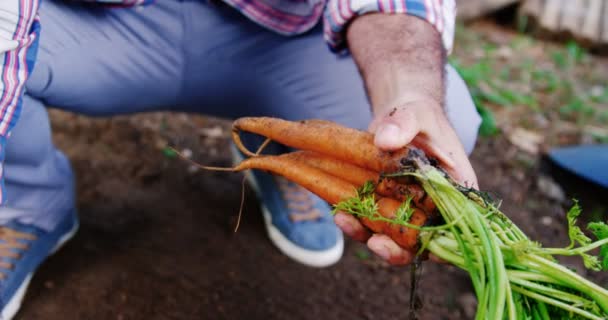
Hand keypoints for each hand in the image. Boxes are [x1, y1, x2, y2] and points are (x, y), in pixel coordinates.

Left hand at [334, 100, 477, 264]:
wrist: (401, 114)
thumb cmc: (419, 114)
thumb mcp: (416, 114)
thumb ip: (404, 125)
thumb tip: (385, 139)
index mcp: (456, 192)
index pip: (455, 230)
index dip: (438, 246)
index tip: (418, 246)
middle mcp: (433, 208)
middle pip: (420, 242)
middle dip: (396, 249)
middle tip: (375, 243)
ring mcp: (407, 209)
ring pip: (390, 235)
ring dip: (367, 234)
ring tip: (344, 219)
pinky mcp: (383, 206)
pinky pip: (370, 221)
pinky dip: (354, 219)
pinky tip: (337, 210)